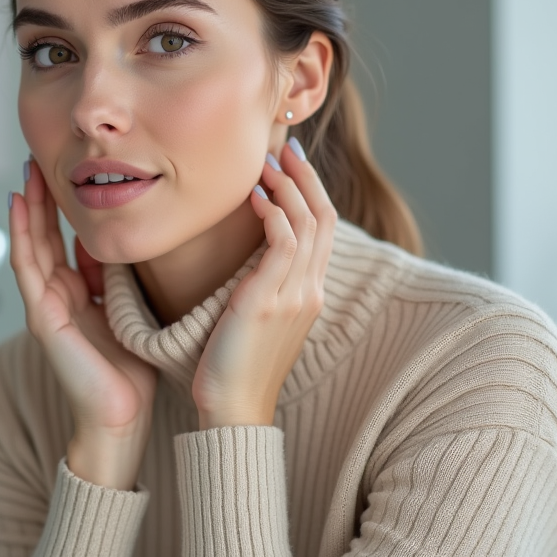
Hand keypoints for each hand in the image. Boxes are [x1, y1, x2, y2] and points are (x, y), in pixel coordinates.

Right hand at [9, 159, 156, 488]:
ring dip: (27, 206)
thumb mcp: (127, 308)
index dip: (59, 205)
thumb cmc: (129, 372)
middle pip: (42, 234)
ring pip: (30, 244)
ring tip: (27, 171)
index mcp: (75, 292)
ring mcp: (45, 305)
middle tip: (38, 156)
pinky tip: (19, 204)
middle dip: (40, 197)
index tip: (62, 170)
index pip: (61, 238)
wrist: (122, 417)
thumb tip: (113, 241)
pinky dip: (21, 233)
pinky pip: (28, 266)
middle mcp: (55, 295)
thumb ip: (115, 277)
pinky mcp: (43, 317)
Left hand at [192, 138, 335, 428]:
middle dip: (306, 177)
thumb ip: (263, 283)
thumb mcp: (255, 315)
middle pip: (324, 217)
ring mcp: (295, 295)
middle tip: (285, 147)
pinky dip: (275, 212)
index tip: (292, 161)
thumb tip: (250, 253)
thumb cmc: (233, 364)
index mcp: (310, 294)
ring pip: (309, 223)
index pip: (324, 228)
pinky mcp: (269, 300)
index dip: (312, 190)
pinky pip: (284, 242)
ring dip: (288, 186)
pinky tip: (255, 198)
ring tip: (265, 163)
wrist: (232, 409)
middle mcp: (310, 291)